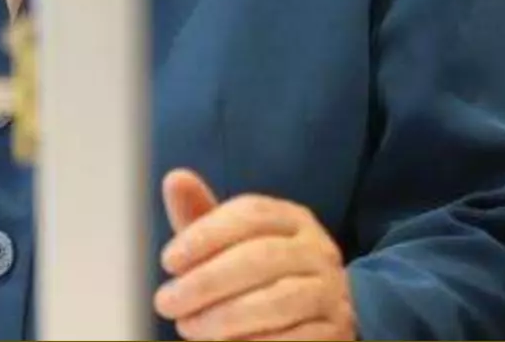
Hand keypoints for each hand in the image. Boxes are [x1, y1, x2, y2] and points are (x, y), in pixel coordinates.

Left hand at [155, 169, 356, 340]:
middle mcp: (318, 249)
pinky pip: (296, 338)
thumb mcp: (230, 243)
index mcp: (292, 218)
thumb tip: (175, 179)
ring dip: (225, 316)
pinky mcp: (337, 331)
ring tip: (189, 327)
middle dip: (207, 281)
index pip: (250, 214)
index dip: (205, 235)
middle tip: (167, 301)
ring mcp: (332, 291)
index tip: (168, 261)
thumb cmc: (259, 274)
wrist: (315, 317)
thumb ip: (201, 217)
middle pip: (262, 257)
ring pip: (279, 300)